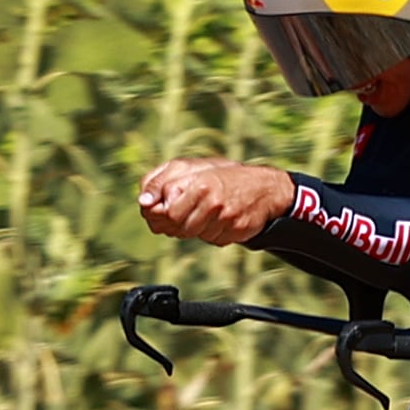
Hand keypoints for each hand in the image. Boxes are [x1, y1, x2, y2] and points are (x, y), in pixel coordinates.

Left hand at [138, 160, 293, 245]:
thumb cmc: (223, 176)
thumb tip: (143, 202)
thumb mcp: (190, 168)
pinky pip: (214, 240)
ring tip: (208, 211)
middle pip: (180, 228)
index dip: (164, 214)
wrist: (265, 188)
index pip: (168, 213)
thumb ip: (162, 181)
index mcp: (200, 184)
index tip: (169, 207)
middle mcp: (214, 201)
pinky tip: (221, 218)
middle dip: (180, 222)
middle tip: (190, 210)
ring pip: (197, 236)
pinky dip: (213, 232)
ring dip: (198, 227)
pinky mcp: (238, 231)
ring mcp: (227, 218)